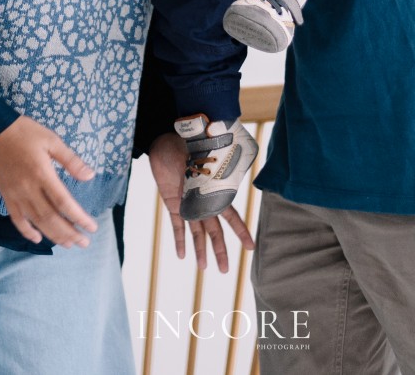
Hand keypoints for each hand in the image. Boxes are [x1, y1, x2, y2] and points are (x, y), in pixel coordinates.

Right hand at [0, 116, 98, 247]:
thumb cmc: (26, 132)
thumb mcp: (52, 140)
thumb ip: (71, 160)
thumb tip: (90, 175)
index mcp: (42, 174)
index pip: (63, 203)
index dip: (79, 218)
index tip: (92, 227)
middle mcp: (29, 189)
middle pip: (51, 218)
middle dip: (69, 233)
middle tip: (83, 243)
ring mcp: (16, 194)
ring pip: (36, 221)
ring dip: (53, 235)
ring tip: (68, 244)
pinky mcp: (6, 195)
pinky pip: (16, 218)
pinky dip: (26, 231)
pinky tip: (37, 239)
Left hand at [147, 130, 254, 271]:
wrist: (163, 142)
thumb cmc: (185, 144)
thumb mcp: (199, 156)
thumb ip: (207, 170)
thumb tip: (214, 174)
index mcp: (214, 191)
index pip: (231, 215)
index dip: (240, 231)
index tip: (251, 247)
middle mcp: (203, 201)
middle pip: (215, 231)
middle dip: (220, 250)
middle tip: (226, 270)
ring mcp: (188, 204)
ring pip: (197, 232)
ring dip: (200, 250)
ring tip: (204, 269)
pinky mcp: (173, 205)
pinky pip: (177, 226)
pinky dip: (179, 240)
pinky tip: (182, 255)